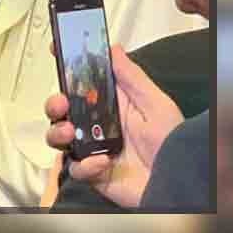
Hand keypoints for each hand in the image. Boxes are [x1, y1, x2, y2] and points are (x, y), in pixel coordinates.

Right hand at [44, 45, 183, 207]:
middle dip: (54, 103)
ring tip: (69, 133)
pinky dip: (85, 165)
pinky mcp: (92, 173)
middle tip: (61, 103)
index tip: (56, 51)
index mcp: (112, 104)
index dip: (68, 68)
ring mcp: (93, 148)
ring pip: (59, 137)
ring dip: (57, 131)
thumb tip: (113, 49)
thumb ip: (132, 78)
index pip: (83, 83)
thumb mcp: (156, 105)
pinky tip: (102, 162)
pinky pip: (76, 168)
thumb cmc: (173, 143)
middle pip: (62, 109)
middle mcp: (98, 125)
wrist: (178, 184)